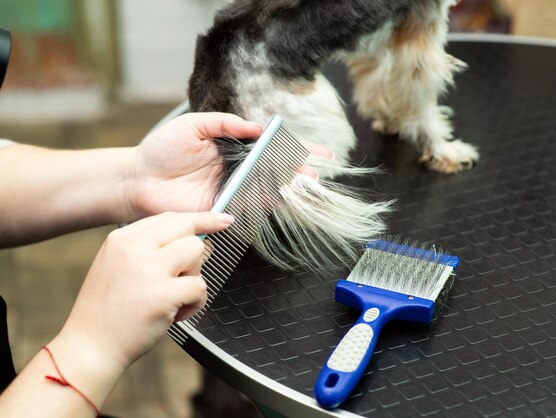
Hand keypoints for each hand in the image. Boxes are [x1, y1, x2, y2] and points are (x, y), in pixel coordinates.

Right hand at [52, 211, 233, 374]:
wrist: (91, 347)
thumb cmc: (108, 311)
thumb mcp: (118, 266)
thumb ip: (151, 248)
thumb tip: (197, 239)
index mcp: (122, 239)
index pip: (170, 217)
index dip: (200, 219)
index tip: (221, 219)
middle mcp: (135, 248)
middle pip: (187, 228)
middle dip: (198, 249)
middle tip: (189, 272)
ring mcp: (149, 270)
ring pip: (197, 252)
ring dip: (194, 276)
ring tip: (173, 296)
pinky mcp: (163, 294)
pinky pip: (200, 286)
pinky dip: (195, 303)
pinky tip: (175, 313)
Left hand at [128, 112, 334, 219]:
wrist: (138, 178)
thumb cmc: (162, 149)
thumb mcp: (193, 125)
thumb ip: (225, 123)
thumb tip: (258, 128)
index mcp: (234, 147)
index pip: (272, 146)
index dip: (299, 148)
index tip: (323, 153)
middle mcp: (237, 169)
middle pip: (277, 171)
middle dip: (301, 172)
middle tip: (317, 173)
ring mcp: (231, 190)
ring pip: (268, 189)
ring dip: (289, 188)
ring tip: (307, 184)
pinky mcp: (221, 208)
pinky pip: (248, 206)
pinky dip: (265, 202)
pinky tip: (280, 198)